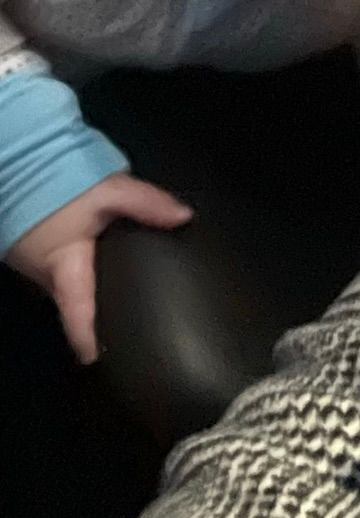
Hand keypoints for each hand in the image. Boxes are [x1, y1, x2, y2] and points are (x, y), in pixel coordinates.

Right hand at [7, 174, 193, 361]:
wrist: (18, 157)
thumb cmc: (60, 181)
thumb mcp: (109, 190)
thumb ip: (147, 204)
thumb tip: (185, 217)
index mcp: (65, 268)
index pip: (77, 315)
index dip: (89, 340)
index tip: (102, 360)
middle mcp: (45, 275)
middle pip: (74, 304)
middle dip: (97, 315)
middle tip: (129, 326)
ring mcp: (33, 264)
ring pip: (66, 287)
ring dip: (89, 292)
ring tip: (124, 298)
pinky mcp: (30, 249)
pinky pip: (59, 270)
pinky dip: (79, 273)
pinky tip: (102, 268)